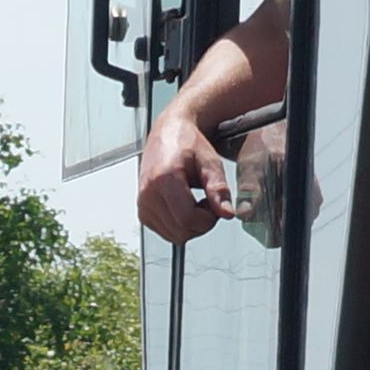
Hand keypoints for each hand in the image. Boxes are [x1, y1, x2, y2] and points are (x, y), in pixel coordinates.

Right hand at [135, 102, 232, 240]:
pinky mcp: (143, 212)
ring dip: (191, 225)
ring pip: (174, 236)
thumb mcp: (210, 163)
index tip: (214, 204)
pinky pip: (167, 233)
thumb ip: (219, 189)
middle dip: (201, 223)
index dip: (208, 219)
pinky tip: (184, 206)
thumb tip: (227, 213)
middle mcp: (148, 193)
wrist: (169, 132)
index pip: (187, 219)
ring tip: (195, 201)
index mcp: (163, 178)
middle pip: (181, 231)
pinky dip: (180, 225)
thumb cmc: (188, 144)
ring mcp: (143, 204)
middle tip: (207, 201)